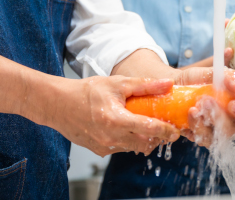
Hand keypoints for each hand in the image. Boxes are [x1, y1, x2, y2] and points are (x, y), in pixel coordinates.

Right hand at [48, 76, 179, 156]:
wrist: (59, 104)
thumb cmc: (86, 92)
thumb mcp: (117, 83)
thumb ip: (144, 86)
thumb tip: (167, 84)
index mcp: (116, 120)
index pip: (149, 129)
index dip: (166, 131)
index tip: (175, 130)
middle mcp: (111, 137)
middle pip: (144, 143)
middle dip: (157, 138)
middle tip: (164, 128)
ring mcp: (104, 146)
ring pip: (133, 147)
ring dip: (143, 139)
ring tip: (146, 125)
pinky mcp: (99, 150)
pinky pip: (120, 148)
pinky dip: (128, 140)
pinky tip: (126, 127)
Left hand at [174, 67, 234, 146]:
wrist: (176, 86)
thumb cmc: (200, 79)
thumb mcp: (215, 72)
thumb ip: (229, 76)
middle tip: (233, 104)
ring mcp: (223, 130)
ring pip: (229, 132)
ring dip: (219, 118)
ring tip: (205, 101)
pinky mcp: (205, 136)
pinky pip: (206, 137)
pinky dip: (199, 124)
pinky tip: (193, 111)